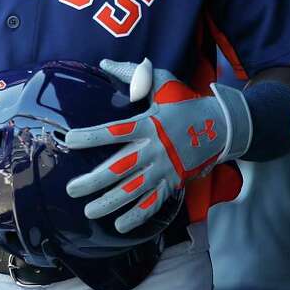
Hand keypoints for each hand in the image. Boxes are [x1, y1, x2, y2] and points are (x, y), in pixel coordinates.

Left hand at [65, 58, 251, 232]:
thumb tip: (104, 63)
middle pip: (120, 167)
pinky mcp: (173, 181)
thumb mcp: (162, 82)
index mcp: (149, 124)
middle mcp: (154, 148)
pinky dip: (138, 216)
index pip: (114, 131)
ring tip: (90, 211)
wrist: (220, 125)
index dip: (91, 136)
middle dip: (94, 181)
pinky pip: (154, 202)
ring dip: (110, 203)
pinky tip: (120, 226)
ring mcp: (164, 168)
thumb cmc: (185, 102)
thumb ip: (135, 74)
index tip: (69, 139)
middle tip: (72, 189)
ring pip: (134, 190)